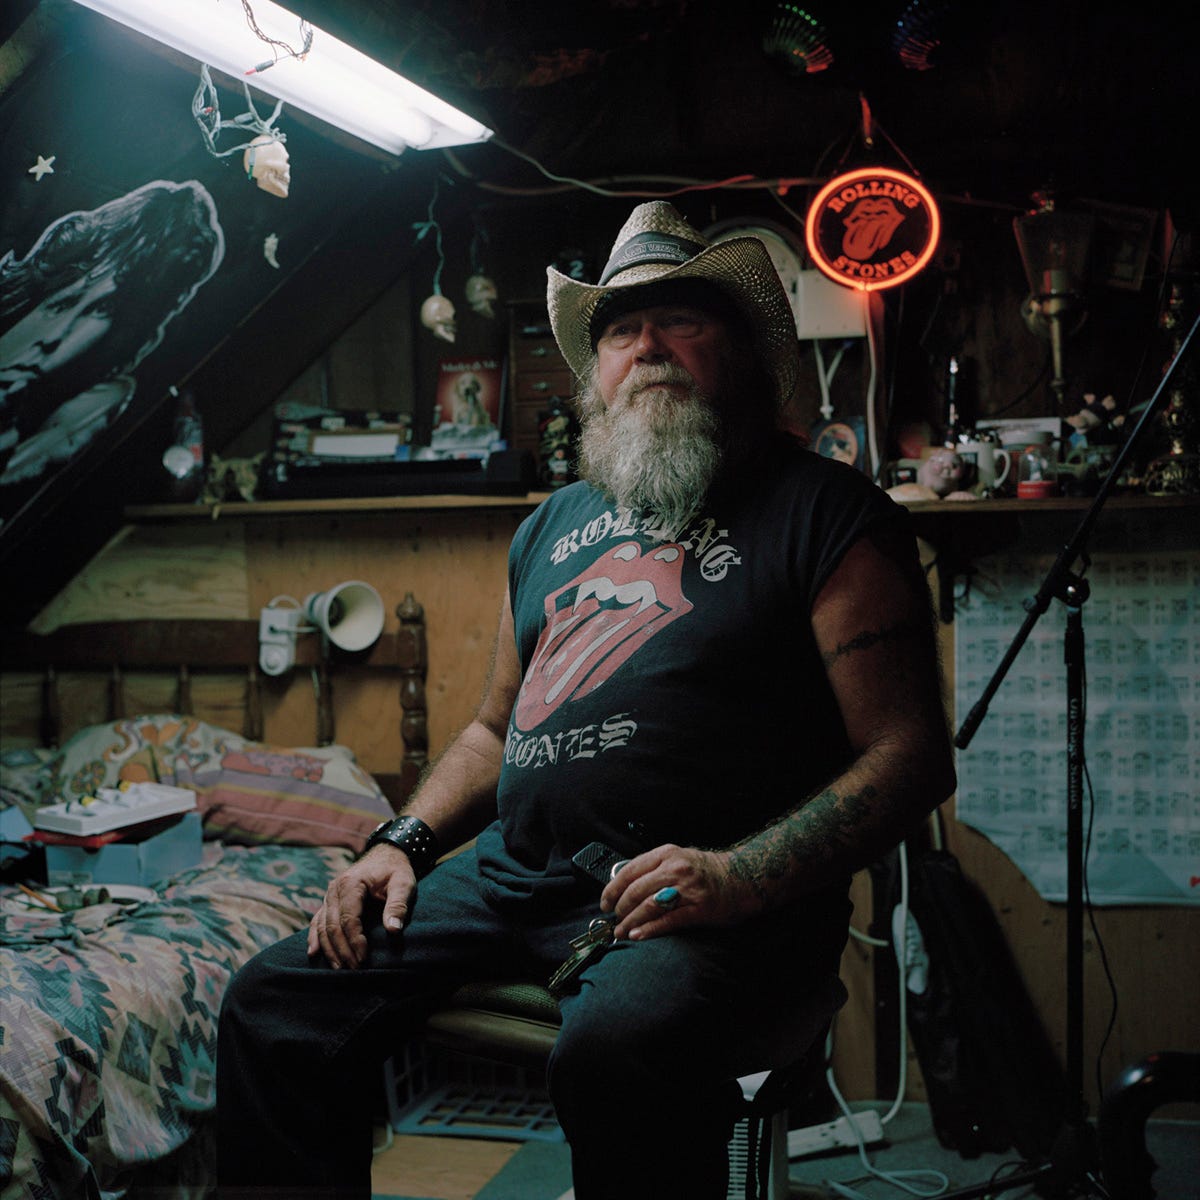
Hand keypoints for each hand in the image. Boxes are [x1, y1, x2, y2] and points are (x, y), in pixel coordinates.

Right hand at [307, 845, 414, 968]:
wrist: (386, 854)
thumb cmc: (396, 870)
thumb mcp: (403, 883)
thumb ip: (398, 905)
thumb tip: (393, 930)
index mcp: (351, 883)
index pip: (348, 919)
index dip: (354, 941)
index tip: (363, 959)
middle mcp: (334, 889)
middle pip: (332, 925)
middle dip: (342, 950)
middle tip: (354, 969)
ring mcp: (329, 895)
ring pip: (322, 926)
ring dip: (329, 948)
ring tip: (339, 968)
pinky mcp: (329, 900)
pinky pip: (317, 920)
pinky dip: (315, 937)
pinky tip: (314, 953)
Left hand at [599, 844, 761, 940]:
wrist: (742, 878)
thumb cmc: (707, 871)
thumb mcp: (678, 858)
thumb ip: (654, 868)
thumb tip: (624, 885)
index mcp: (667, 854)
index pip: (629, 871)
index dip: (612, 889)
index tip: (605, 903)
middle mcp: (676, 868)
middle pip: (636, 890)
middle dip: (620, 909)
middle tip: (614, 921)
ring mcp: (687, 889)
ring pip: (648, 906)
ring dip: (630, 922)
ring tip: (622, 933)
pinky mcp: (698, 909)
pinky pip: (668, 921)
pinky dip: (649, 930)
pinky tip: (638, 936)